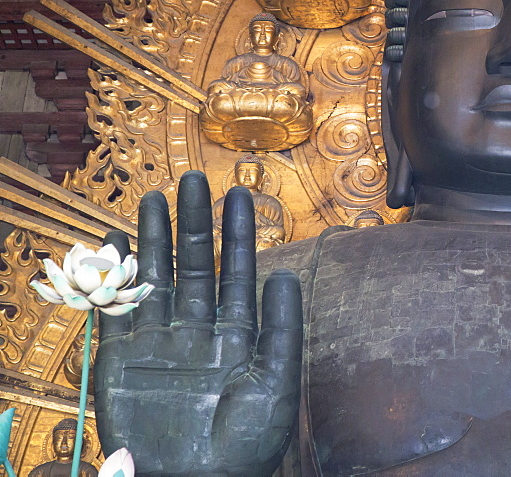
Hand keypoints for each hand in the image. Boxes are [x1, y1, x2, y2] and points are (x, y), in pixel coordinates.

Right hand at [94, 171, 302, 475]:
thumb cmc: (245, 444)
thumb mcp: (276, 382)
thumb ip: (280, 327)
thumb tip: (283, 273)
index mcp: (238, 335)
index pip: (237, 271)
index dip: (237, 233)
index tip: (238, 193)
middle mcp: (199, 331)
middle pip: (194, 265)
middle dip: (194, 223)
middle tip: (192, 180)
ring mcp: (161, 343)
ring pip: (156, 278)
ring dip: (154, 238)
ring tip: (155, 197)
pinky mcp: (124, 361)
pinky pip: (118, 311)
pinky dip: (115, 278)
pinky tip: (116, 244)